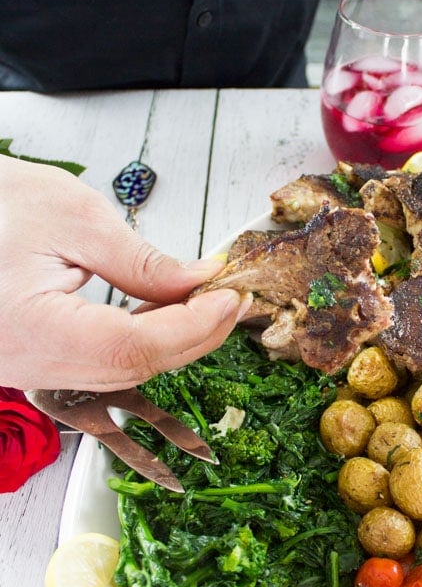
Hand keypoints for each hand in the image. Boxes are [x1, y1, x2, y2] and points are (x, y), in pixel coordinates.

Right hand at [0, 156, 249, 389]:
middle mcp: (26, 364)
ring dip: (169, 338)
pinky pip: (98, 360)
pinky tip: (163, 308)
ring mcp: (27, 367)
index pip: (133, 349)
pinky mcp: (33, 357)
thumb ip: (140, 260)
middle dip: (191, 335)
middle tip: (229, 299)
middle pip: (131, 367)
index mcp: (31, 332)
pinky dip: (139, 337)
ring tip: (204, 300)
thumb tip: (197, 281)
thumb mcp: (72, 217)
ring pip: (119, 369)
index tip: (228, 298)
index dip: (191, 327)